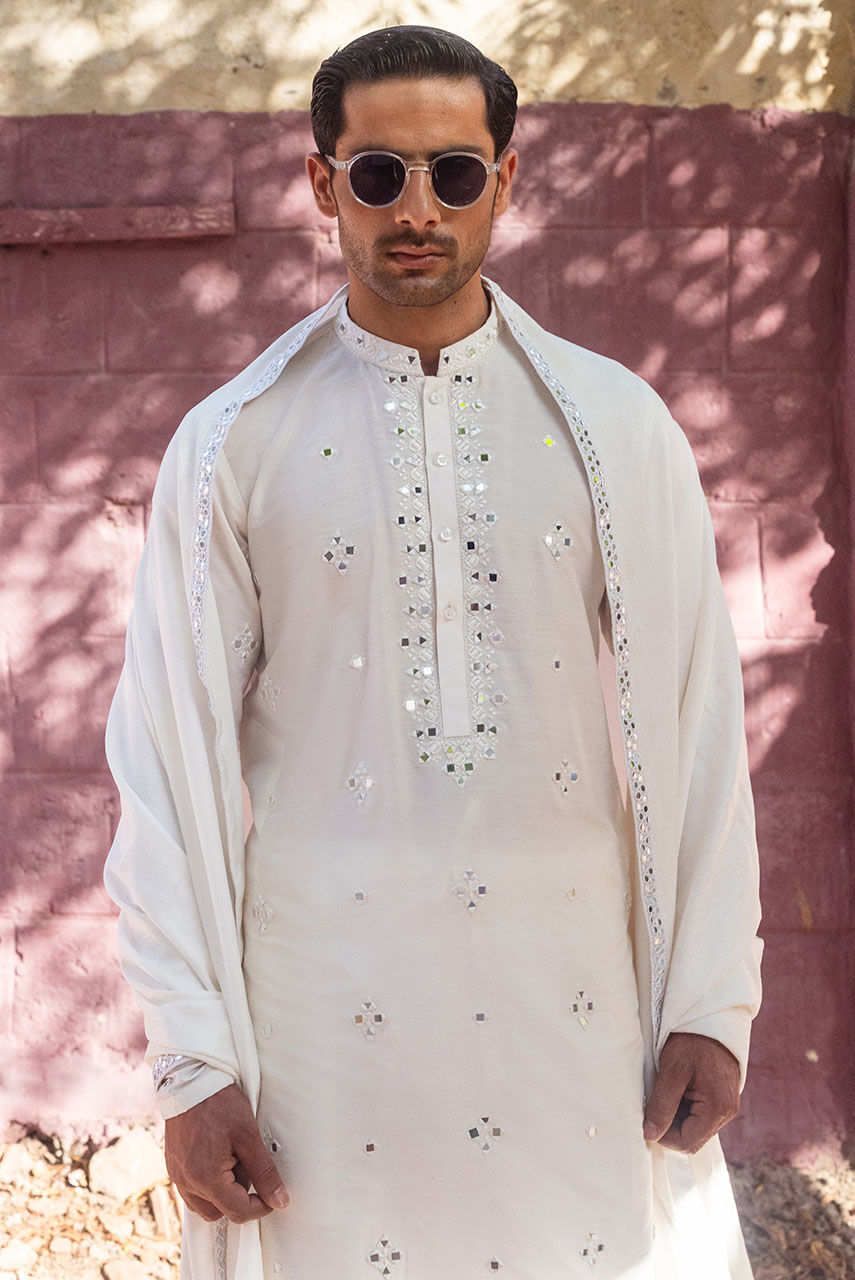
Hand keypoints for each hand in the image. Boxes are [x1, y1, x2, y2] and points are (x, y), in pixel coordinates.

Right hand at [164, 1083, 288, 1223]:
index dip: (261, 1206)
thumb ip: (264, 1173)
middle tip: (246, 1163)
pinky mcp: (173, 1167)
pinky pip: (192, 1189)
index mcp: (207, 1179)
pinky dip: (208, 1181)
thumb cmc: (219, 1104)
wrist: (191, 1080)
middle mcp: (187, 1183)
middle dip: (238, 1196)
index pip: (238, 1211)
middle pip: (220, 1212)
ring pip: (204, 1204)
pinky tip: (218, 1155)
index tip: (271, 1193)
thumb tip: (279, 1200)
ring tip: (231, 1157)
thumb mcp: (249, 1137)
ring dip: (222, 1191)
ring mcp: (177, 1176)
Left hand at [642, 1032, 739, 1154]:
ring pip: (694, 1126)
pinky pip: (699, 1114)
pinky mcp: (720, 1097)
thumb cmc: (692, 1040)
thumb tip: (649, 1134)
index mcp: (718, 1108)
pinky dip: (682, 1106)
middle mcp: (727, 1112)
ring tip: (663, 1091)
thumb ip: (661, 1105)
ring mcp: (725, 1105)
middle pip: (692, 1137)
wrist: (710, 1017)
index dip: (663, 1136)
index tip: (646, 1119)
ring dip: (674, 1115)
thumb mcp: (672, 1071)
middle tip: (652, 1103)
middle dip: (669, 1125)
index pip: (687, 1143)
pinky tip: (674, 1088)